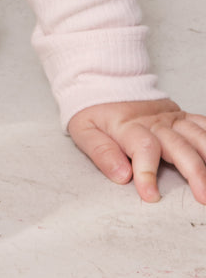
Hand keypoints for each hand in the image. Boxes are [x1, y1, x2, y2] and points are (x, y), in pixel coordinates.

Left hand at [68, 98, 205, 203]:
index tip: (151, 195)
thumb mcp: (83, 130)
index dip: (147, 172)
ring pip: (197, 135)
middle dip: (194, 172)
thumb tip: (121, 176)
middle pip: (179, 145)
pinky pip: (202, 125)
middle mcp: (154, 121)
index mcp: (128, 126)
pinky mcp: (180, 116)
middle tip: (202, 197)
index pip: (143, 147)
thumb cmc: (94, 110)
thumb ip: (101, 152)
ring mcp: (170, 118)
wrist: (104, 80)